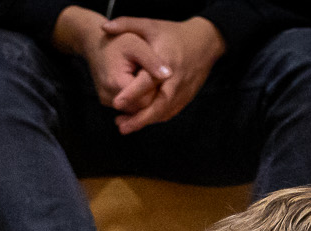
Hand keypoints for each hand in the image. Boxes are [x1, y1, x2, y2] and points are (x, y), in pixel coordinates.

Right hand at [55, 7, 163, 115]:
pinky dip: (135, 97)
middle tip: (153, 76)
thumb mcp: (137, 45)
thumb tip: (168, 75)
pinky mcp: (106, 101)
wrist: (94, 42)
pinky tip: (136, 81)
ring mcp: (106, 100)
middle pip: (140, 108)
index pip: (145, 101)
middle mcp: (108, 96)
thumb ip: (152, 61)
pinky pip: (127, 105)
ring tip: (142, 76)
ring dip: (143, 97)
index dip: (156, 91)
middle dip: (150, 95)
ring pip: (134, 109)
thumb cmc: (118, 41)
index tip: (159, 76)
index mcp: (116, 83)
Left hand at [100, 16, 224, 131]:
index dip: (133, 93)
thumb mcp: (151, 25)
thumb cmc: (174, 34)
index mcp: (166, 60)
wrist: (205, 42)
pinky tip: (140, 121)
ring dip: (144, 122)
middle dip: (139, 118)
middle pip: (158, 104)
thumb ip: (127, 24)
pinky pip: (170, 112)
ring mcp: (183, 91)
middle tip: (120, 126)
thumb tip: (104, 27)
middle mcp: (176, 79)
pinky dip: (154, 118)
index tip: (116, 102)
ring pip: (163, 112)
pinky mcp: (186, 97)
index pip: (148, 80)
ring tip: (125, 126)